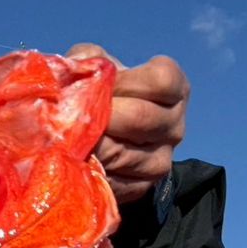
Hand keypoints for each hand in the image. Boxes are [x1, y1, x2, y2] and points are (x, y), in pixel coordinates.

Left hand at [67, 44, 189, 205]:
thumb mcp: (98, 65)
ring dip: (92, 145)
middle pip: (141, 118)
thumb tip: (80, 67)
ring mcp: (161, 161)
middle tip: (76, 116)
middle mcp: (175, 126)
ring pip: (123, 153)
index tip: (101, 85)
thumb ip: (90, 59)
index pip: (161, 81)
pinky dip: (91, 171)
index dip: (125, 81)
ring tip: (70, 138)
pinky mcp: (141, 188)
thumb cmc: (102, 92)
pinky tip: (77, 162)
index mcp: (175, 89)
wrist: (103, 136)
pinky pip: (115, 182)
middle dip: (103, 115)